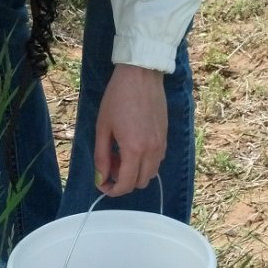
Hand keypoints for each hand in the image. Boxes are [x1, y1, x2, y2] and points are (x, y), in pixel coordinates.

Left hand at [93, 64, 166, 196]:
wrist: (141, 77)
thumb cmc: (117, 99)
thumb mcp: (102, 127)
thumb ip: (101, 155)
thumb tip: (100, 177)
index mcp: (134, 149)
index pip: (126, 184)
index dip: (112, 190)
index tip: (102, 185)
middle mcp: (152, 151)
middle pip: (140, 183)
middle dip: (123, 182)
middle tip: (108, 165)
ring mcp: (162, 144)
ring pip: (151, 173)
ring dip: (134, 172)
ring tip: (119, 154)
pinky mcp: (166, 137)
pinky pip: (157, 160)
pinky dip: (144, 162)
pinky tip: (131, 146)